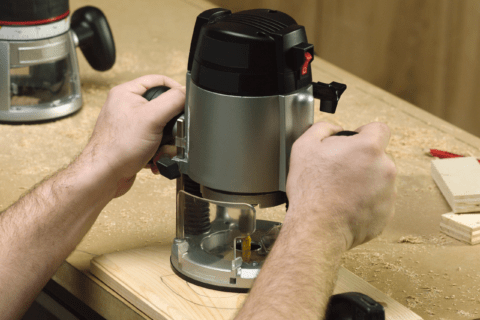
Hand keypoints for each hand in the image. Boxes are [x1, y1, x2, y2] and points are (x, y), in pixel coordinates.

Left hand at [82, 75, 184, 196]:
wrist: (104, 176)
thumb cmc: (118, 148)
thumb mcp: (152, 118)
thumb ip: (173, 101)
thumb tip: (187, 92)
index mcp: (126, 92)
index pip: (159, 80)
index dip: (176, 89)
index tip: (186, 102)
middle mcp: (126, 106)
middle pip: (163, 106)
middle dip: (172, 124)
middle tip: (172, 132)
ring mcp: (129, 125)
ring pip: (161, 127)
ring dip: (166, 142)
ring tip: (161, 150)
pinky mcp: (133, 142)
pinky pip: (155, 142)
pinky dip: (159, 152)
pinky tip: (155, 158)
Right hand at [286, 121, 396, 249]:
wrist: (316, 228)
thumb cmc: (310, 189)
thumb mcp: (304, 147)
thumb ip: (322, 128)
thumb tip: (334, 128)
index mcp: (368, 148)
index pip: (379, 128)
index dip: (365, 132)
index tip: (354, 142)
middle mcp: (385, 168)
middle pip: (377, 156)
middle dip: (361, 161)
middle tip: (338, 172)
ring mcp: (389, 193)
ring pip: (379, 180)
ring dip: (364, 182)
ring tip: (340, 192)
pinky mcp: (387, 214)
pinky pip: (378, 202)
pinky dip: (365, 202)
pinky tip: (345, 206)